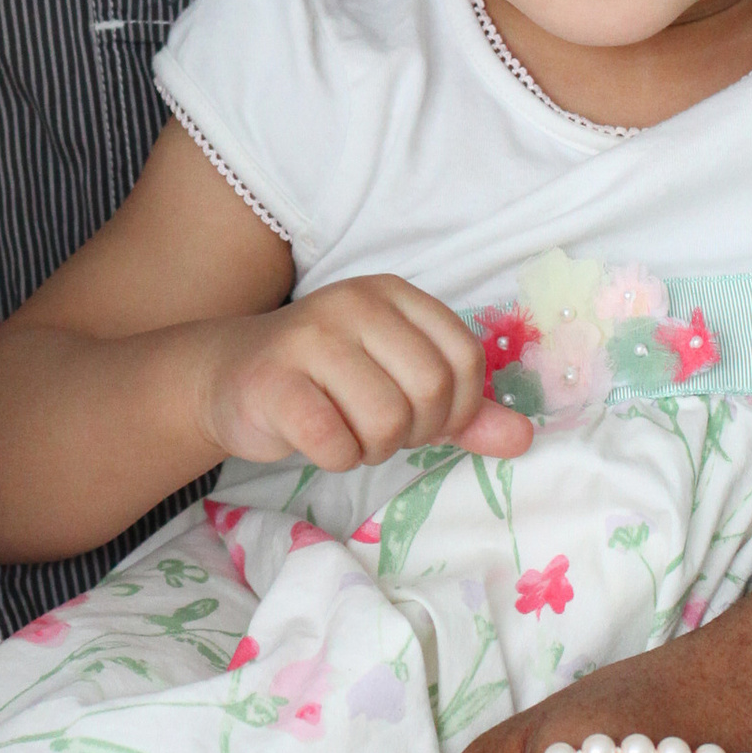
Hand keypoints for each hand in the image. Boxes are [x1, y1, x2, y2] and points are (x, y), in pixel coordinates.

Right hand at [200, 273, 529, 470]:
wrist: (228, 377)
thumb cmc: (326, 382)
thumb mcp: (399, 382)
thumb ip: (463, 411)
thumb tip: (523, 439)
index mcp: (394, 294)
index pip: (467, 360)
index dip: (458, 409)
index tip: (424, 418)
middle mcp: (355, 303)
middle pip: (431, 393)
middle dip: (414, 433)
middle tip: (379, 429)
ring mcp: (310, 338)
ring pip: (387, 422)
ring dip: (373, 448)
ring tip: (347, 431)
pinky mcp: (273, 381)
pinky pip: (335, 443)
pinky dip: (336, 458)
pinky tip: (316, 440)